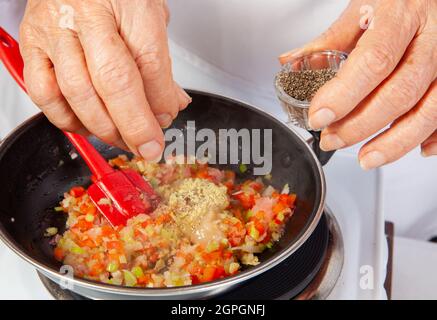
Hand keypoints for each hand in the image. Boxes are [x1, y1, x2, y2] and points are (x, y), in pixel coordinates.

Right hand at [20, 0, 190, 160]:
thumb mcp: (149, 15)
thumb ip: (160, 62)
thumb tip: (170, 106)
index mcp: (127, 2)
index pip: (149, 62)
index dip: (160, 101)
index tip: (166, 120)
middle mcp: (87, 15)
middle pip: (113, 81)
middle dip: (135, 125)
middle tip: (148, 145)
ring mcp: (55, 30)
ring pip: (77, 92)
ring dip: (104, 128)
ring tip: (122, 139)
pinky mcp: (32, 44)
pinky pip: (44, 93)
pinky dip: (67, 119)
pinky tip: (87, 126)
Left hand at [279, 0, 436, 168]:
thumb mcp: (362, 9)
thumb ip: (329, 40)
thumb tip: (290, 62)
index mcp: (401, 16)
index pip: (373, 61)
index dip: (344, 95)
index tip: (319, 117)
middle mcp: (433, 39)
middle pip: (400, 92)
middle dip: (360, 125)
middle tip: (332, 139)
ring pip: (430, 111)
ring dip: (395, 143)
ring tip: (366, 159)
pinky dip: (432, 137)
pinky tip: (413, 149)